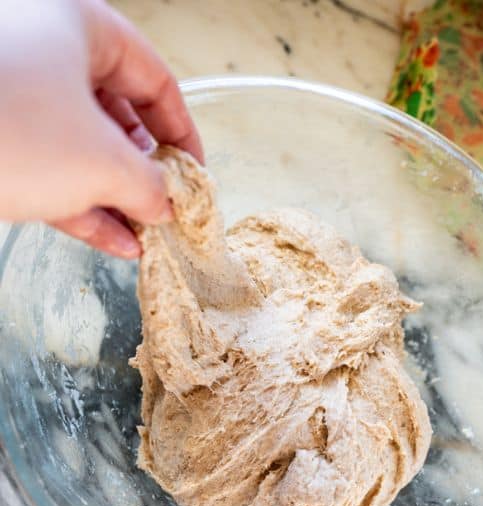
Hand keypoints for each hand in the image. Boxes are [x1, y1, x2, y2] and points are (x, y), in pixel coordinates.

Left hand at [0, 0, 201, 257]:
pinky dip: (77, 199)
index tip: (197, 180)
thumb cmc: (13, 133)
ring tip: (142, 237)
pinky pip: (42, 160)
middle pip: (113, 109)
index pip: (155, 77)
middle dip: (144, 172)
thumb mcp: (107, 165)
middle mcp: (36, 40)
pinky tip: (111, 240)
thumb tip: (168, 202)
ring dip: (114, 195)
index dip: (185, 134)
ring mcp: (3, 83)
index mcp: (74, 19)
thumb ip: (154, 185)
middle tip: (165, 212)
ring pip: (75, 141)